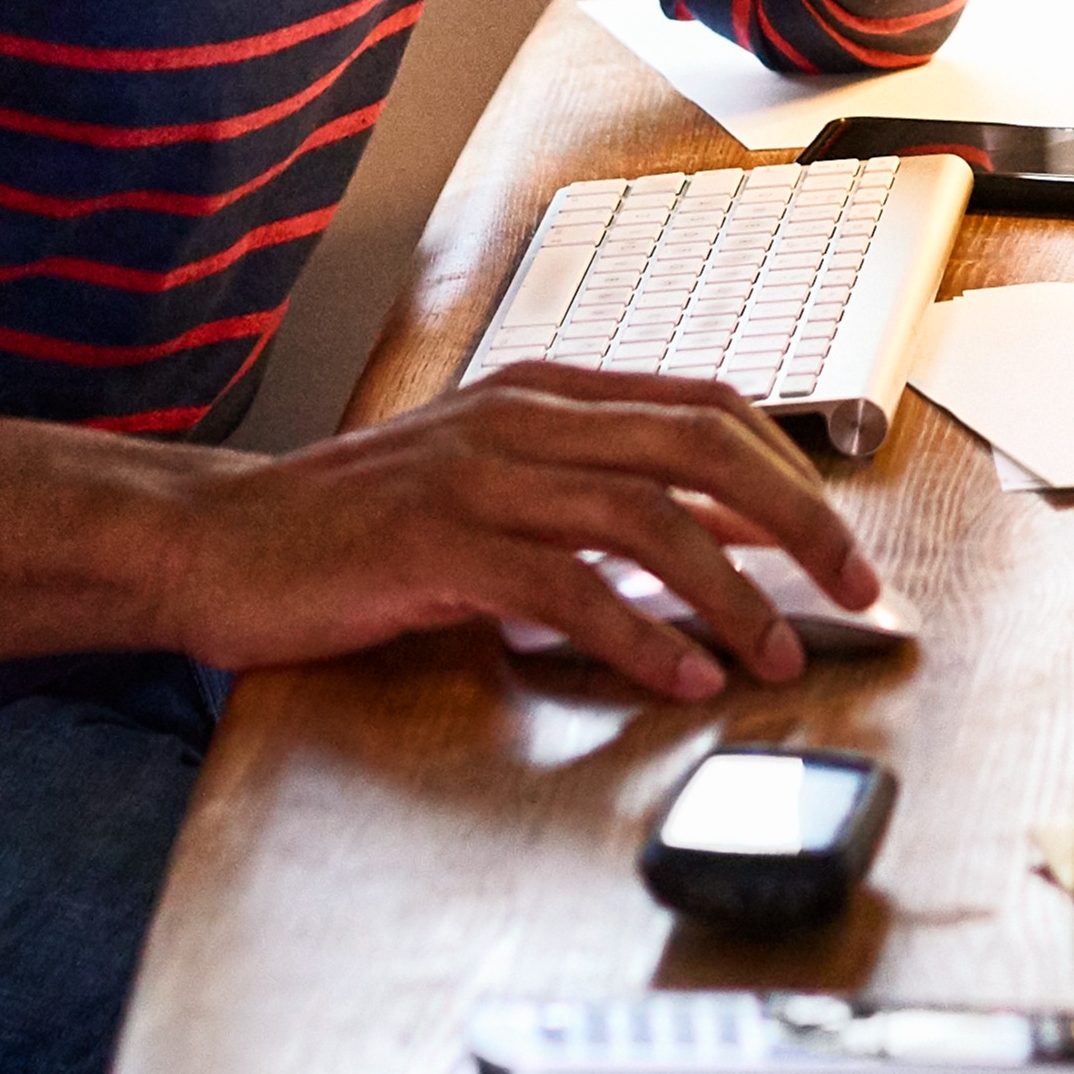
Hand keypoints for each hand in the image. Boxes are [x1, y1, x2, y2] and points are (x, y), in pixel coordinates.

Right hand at [141, 363, 879, 700]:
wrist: (218, 540)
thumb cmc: (354, 529)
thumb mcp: (489, 491)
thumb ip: (589, 499)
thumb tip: (714, 543)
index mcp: (544, 396)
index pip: (708, 408)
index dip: (794, 473)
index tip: (845, 547)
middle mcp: (521, 418)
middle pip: (704, 447)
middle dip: (799, 522)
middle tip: (856, 593)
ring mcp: (477, 476)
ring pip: (647, 517)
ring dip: (732, 594)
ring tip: (774, 659)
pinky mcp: (435, 544)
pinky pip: (564, 586)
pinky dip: (638, 636)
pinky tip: (677, 678)